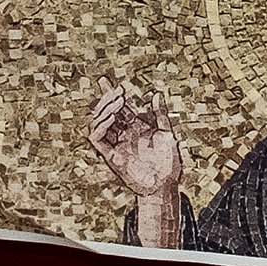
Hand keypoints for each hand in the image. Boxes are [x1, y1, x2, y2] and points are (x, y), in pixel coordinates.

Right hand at [90, 85, 183, 203]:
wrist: (164, 185)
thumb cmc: (169, 163)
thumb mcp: (167, 134)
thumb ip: (160, 114)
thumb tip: (155, 94)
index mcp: (136, 127)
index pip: (119, 107)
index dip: (111, 93)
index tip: (105, 80)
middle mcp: (123, 134)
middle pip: (106, 112)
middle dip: (106, 98)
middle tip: (115, 89)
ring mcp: (116, 144)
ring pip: (98, 123)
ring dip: (103, 110)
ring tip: (116, 101)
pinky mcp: (112, 156)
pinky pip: (97, 139)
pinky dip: (99, 127)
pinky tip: (109, 117)